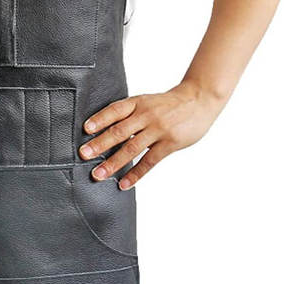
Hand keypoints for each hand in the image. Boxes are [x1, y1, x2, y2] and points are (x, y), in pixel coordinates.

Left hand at [79, 81, 224, 188]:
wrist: (199, 100)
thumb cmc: (168, 104)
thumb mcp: (147, 102)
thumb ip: (129, 115)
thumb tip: (104, 132)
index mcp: (138, 103)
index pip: (115, 110)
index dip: (100, 119)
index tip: (85, 129)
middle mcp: (146, 115)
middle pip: (120, 131)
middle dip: (100, 144)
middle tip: (83, 155)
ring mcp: (158, 129)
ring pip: (132, 148)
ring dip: (113, 163)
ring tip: (98, 175)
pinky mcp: (170, 143)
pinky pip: (149, 161)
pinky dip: (136, 174)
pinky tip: (124, 183)